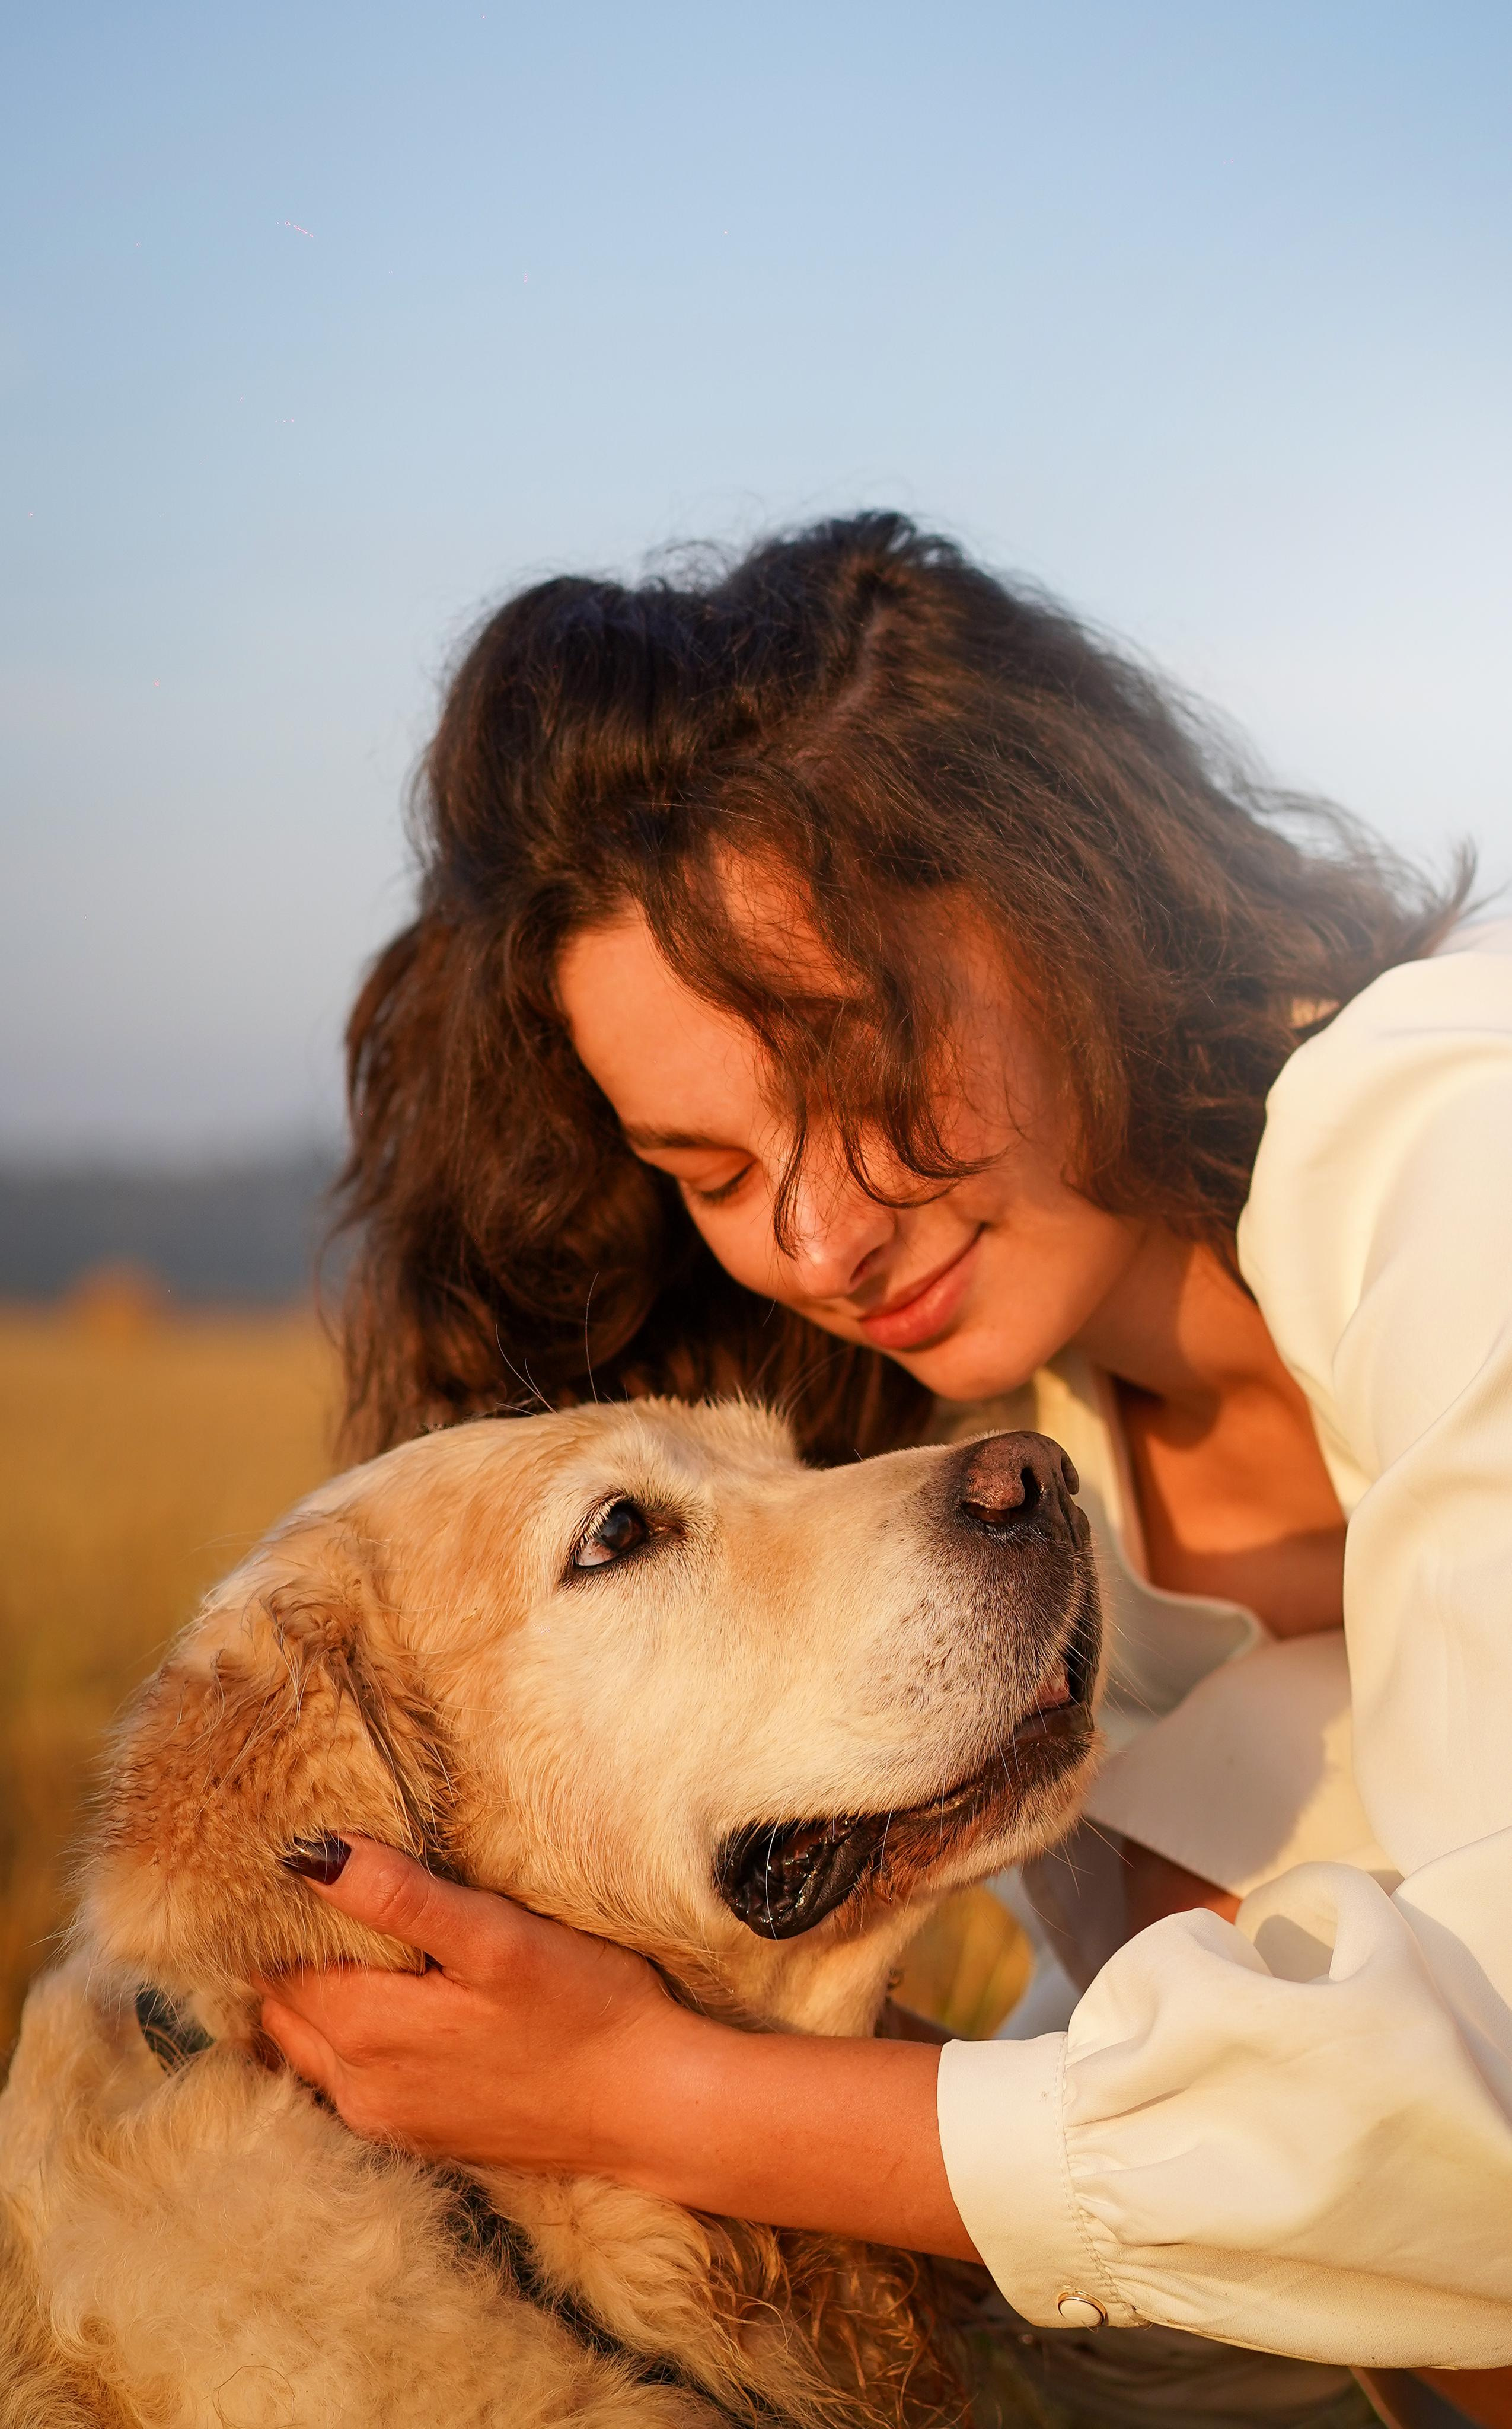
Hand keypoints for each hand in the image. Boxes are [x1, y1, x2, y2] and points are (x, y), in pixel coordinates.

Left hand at [259, 1835, 680, 2173]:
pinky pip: (345, 2080)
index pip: (277, 1963)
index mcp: (368, 2031)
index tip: (306, 1866)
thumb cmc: (585, 2009)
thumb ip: (398, 1897)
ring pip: (307, 2047)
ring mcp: (387, 2121)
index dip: (284, 1912)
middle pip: (283, 2008)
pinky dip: (344, 2038)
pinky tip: (390, 2002)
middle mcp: (360, 2088)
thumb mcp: (497, 1937)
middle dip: (292, 1953)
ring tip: (356, 1941)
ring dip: (316, 1997)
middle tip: (330, 1895)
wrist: (650, 2105)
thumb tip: (312, 1854)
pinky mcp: (418, 2135)